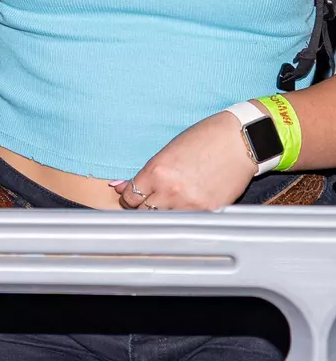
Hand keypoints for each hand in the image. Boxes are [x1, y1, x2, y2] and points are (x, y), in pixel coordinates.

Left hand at [111, 111, 255, 210]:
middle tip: (150, 201)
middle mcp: (170, 191)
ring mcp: (190, 204)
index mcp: (156, 172)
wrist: (240, 141)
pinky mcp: (208, 211)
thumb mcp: (168, 151)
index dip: (129, 198)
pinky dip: (184, 216)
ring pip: (165, 219)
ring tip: (171, 202)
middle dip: (143, 206)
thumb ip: (145, 173)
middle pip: (144, 211)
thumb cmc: (204, 139)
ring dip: (164, 212)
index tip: (132, 198)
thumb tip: (120, 186)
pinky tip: (188, 205)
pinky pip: (188, 221)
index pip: (130, 198)